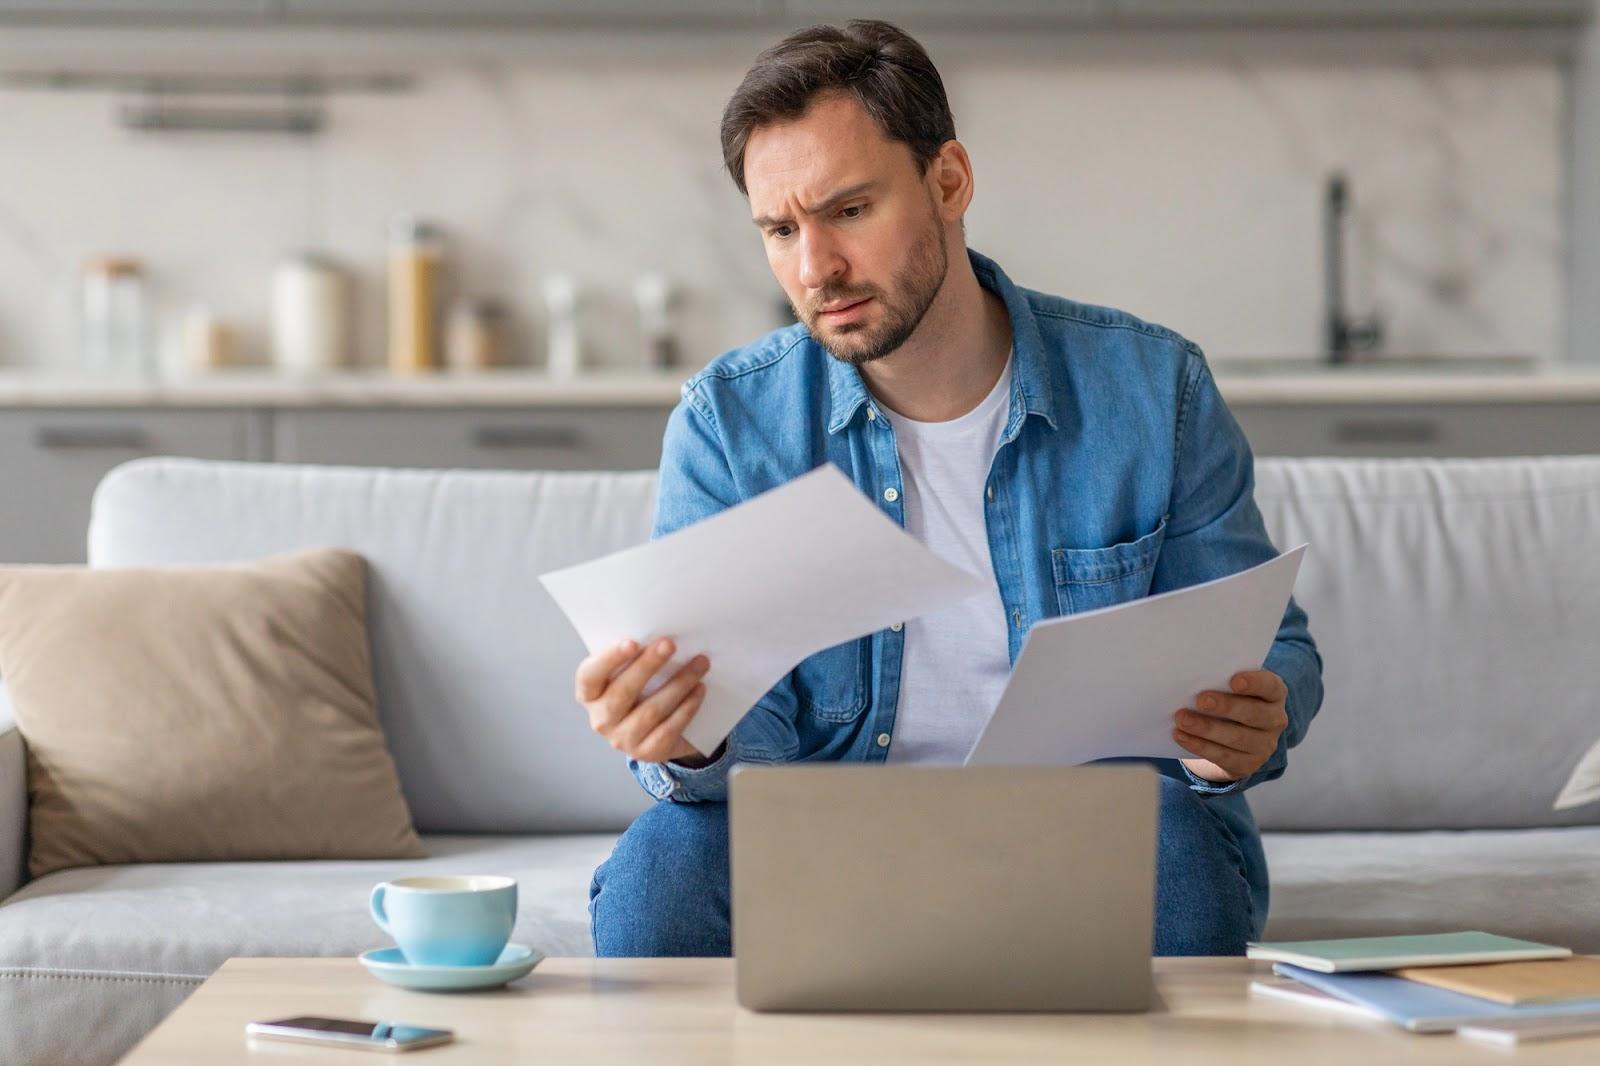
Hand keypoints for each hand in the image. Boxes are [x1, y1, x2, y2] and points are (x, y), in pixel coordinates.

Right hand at [574, 638, 709, 764]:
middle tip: (670, 644)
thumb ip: (634, 658)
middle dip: (648, 665)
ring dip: (678, 684)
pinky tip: (699, 689)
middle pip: (622, 692)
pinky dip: (687, 707)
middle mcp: (601, 719)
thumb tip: (660, 637)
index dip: (609, 659)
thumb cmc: (641, 691)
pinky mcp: (647, 752)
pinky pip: (668, 729)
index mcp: (590, 694)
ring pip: (650, 711)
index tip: (632, 642)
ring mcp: (622, 739)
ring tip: (699, 664)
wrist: (657, 731)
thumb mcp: (631, 674)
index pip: (589, 676)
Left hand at [1173, 669, 1287, 784]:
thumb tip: (1191, 674)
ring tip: (1181, 719)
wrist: (1229, 737)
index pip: (1271, 686)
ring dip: (1206, 728)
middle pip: (1254, 714)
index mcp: (1274, 694)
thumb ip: (1220, 680)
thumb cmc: (1228, 700)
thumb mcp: (1229, 688)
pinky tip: (1180, 735)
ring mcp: (1264, 745)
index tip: (1234, 680)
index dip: (1254, 683)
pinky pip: (1222, 756)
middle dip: (1226, 707)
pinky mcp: (1248, 764)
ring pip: (1236, 737)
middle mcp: (1275, 720)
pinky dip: (1199, 745)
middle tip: (1200, 700)